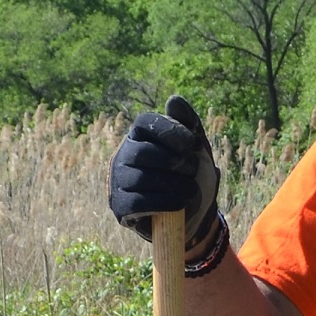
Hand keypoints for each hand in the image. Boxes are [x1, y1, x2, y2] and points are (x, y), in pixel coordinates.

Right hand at [109, 95, 220, 254]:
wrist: (194, 214)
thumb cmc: (191, 176)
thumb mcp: (196, 148)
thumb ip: (188, 123)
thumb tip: (173, 100)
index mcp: (139, 136)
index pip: (145, 123)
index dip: (170, 131)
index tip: (193, 144)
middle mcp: (123, 156)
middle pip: (142, 153)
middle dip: (174, 161)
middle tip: (192, 169)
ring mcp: (118, 182)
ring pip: (142, 179)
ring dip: (174, 184)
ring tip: (191, 190)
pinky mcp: (120, 207)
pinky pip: (139, 202)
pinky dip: (165, 202)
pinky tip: (181, 203)